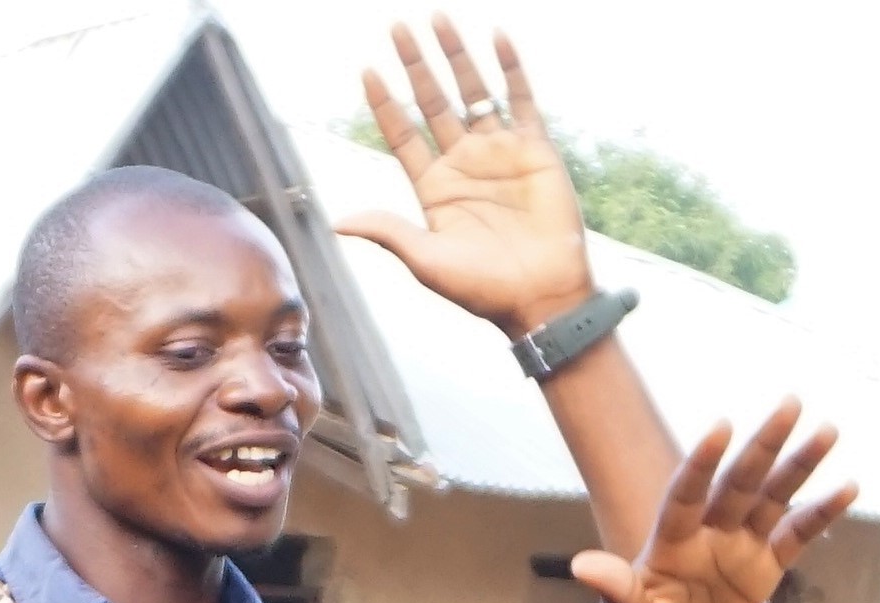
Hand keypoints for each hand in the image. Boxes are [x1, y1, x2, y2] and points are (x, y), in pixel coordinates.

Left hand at [333, 19, 593, 333]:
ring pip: (472, 91)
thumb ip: (388, 231)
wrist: (542, 297)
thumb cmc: (483, 290)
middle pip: (432, 102)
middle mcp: (463, 163)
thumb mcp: (427, 261)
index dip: (385, 103)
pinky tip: (495, 38)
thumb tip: (338, 223)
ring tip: (438, 19)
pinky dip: (510, 69)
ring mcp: (498, 152)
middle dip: (415, 65)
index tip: (366, 70)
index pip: (402, 134)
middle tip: (398, 27)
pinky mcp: (534, 149)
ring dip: (455, 56)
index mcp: (433, 188)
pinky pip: (521, 100)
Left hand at [571, 407, 855, 602]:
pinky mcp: (763, 569)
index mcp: (670, 542)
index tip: (720, 427)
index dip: (702, 463)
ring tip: (828, 430)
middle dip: (764, 444)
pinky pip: (796, 537)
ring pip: (772, 498)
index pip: (687, 494)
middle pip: (739, 482)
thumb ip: (613, 590)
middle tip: (791, 402)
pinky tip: (848, 488)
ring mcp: (737, 547)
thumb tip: (582, 566)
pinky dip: (821, 515)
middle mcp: (707, 533)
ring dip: (800, 466)